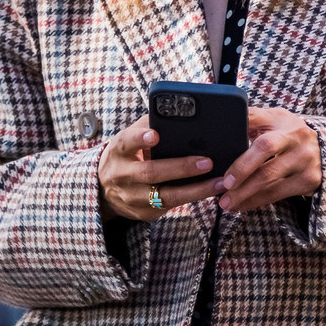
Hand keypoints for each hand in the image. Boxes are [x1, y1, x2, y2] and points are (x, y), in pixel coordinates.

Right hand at [97, 113, 224, 223]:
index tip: (156, 134)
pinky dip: (194, 198)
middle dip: (181, 168)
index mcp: (119, 151)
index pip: (127, 142)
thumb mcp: (129, 140)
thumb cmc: (127, 156)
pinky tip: (213, 191)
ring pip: (166, 196)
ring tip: (220, 182)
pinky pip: (173, 206)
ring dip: (196, 190)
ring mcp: (133, 198)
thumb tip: (179, 112)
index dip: (140, 138)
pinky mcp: (145, 213)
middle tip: (207, 162)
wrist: (105, 191)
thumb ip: (148, 126)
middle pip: (151, 172)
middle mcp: (123, 176)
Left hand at [217, 107, 321, 215]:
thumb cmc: (288, 136)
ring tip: (226, 202)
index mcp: (281, 119)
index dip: (237, 127)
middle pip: (265, 149)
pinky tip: (242, 205)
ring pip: (269, 177)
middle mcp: (296, 136)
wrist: (324, 151)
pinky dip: (255, 201)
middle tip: (224, 184)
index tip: (219, 148)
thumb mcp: (273, 122)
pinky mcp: (308, 180)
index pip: (255, 118)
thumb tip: (219, 131)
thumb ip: (250, 122)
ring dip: (244, 192)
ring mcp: (304, 159)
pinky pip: (276, 194)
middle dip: (241, 168)